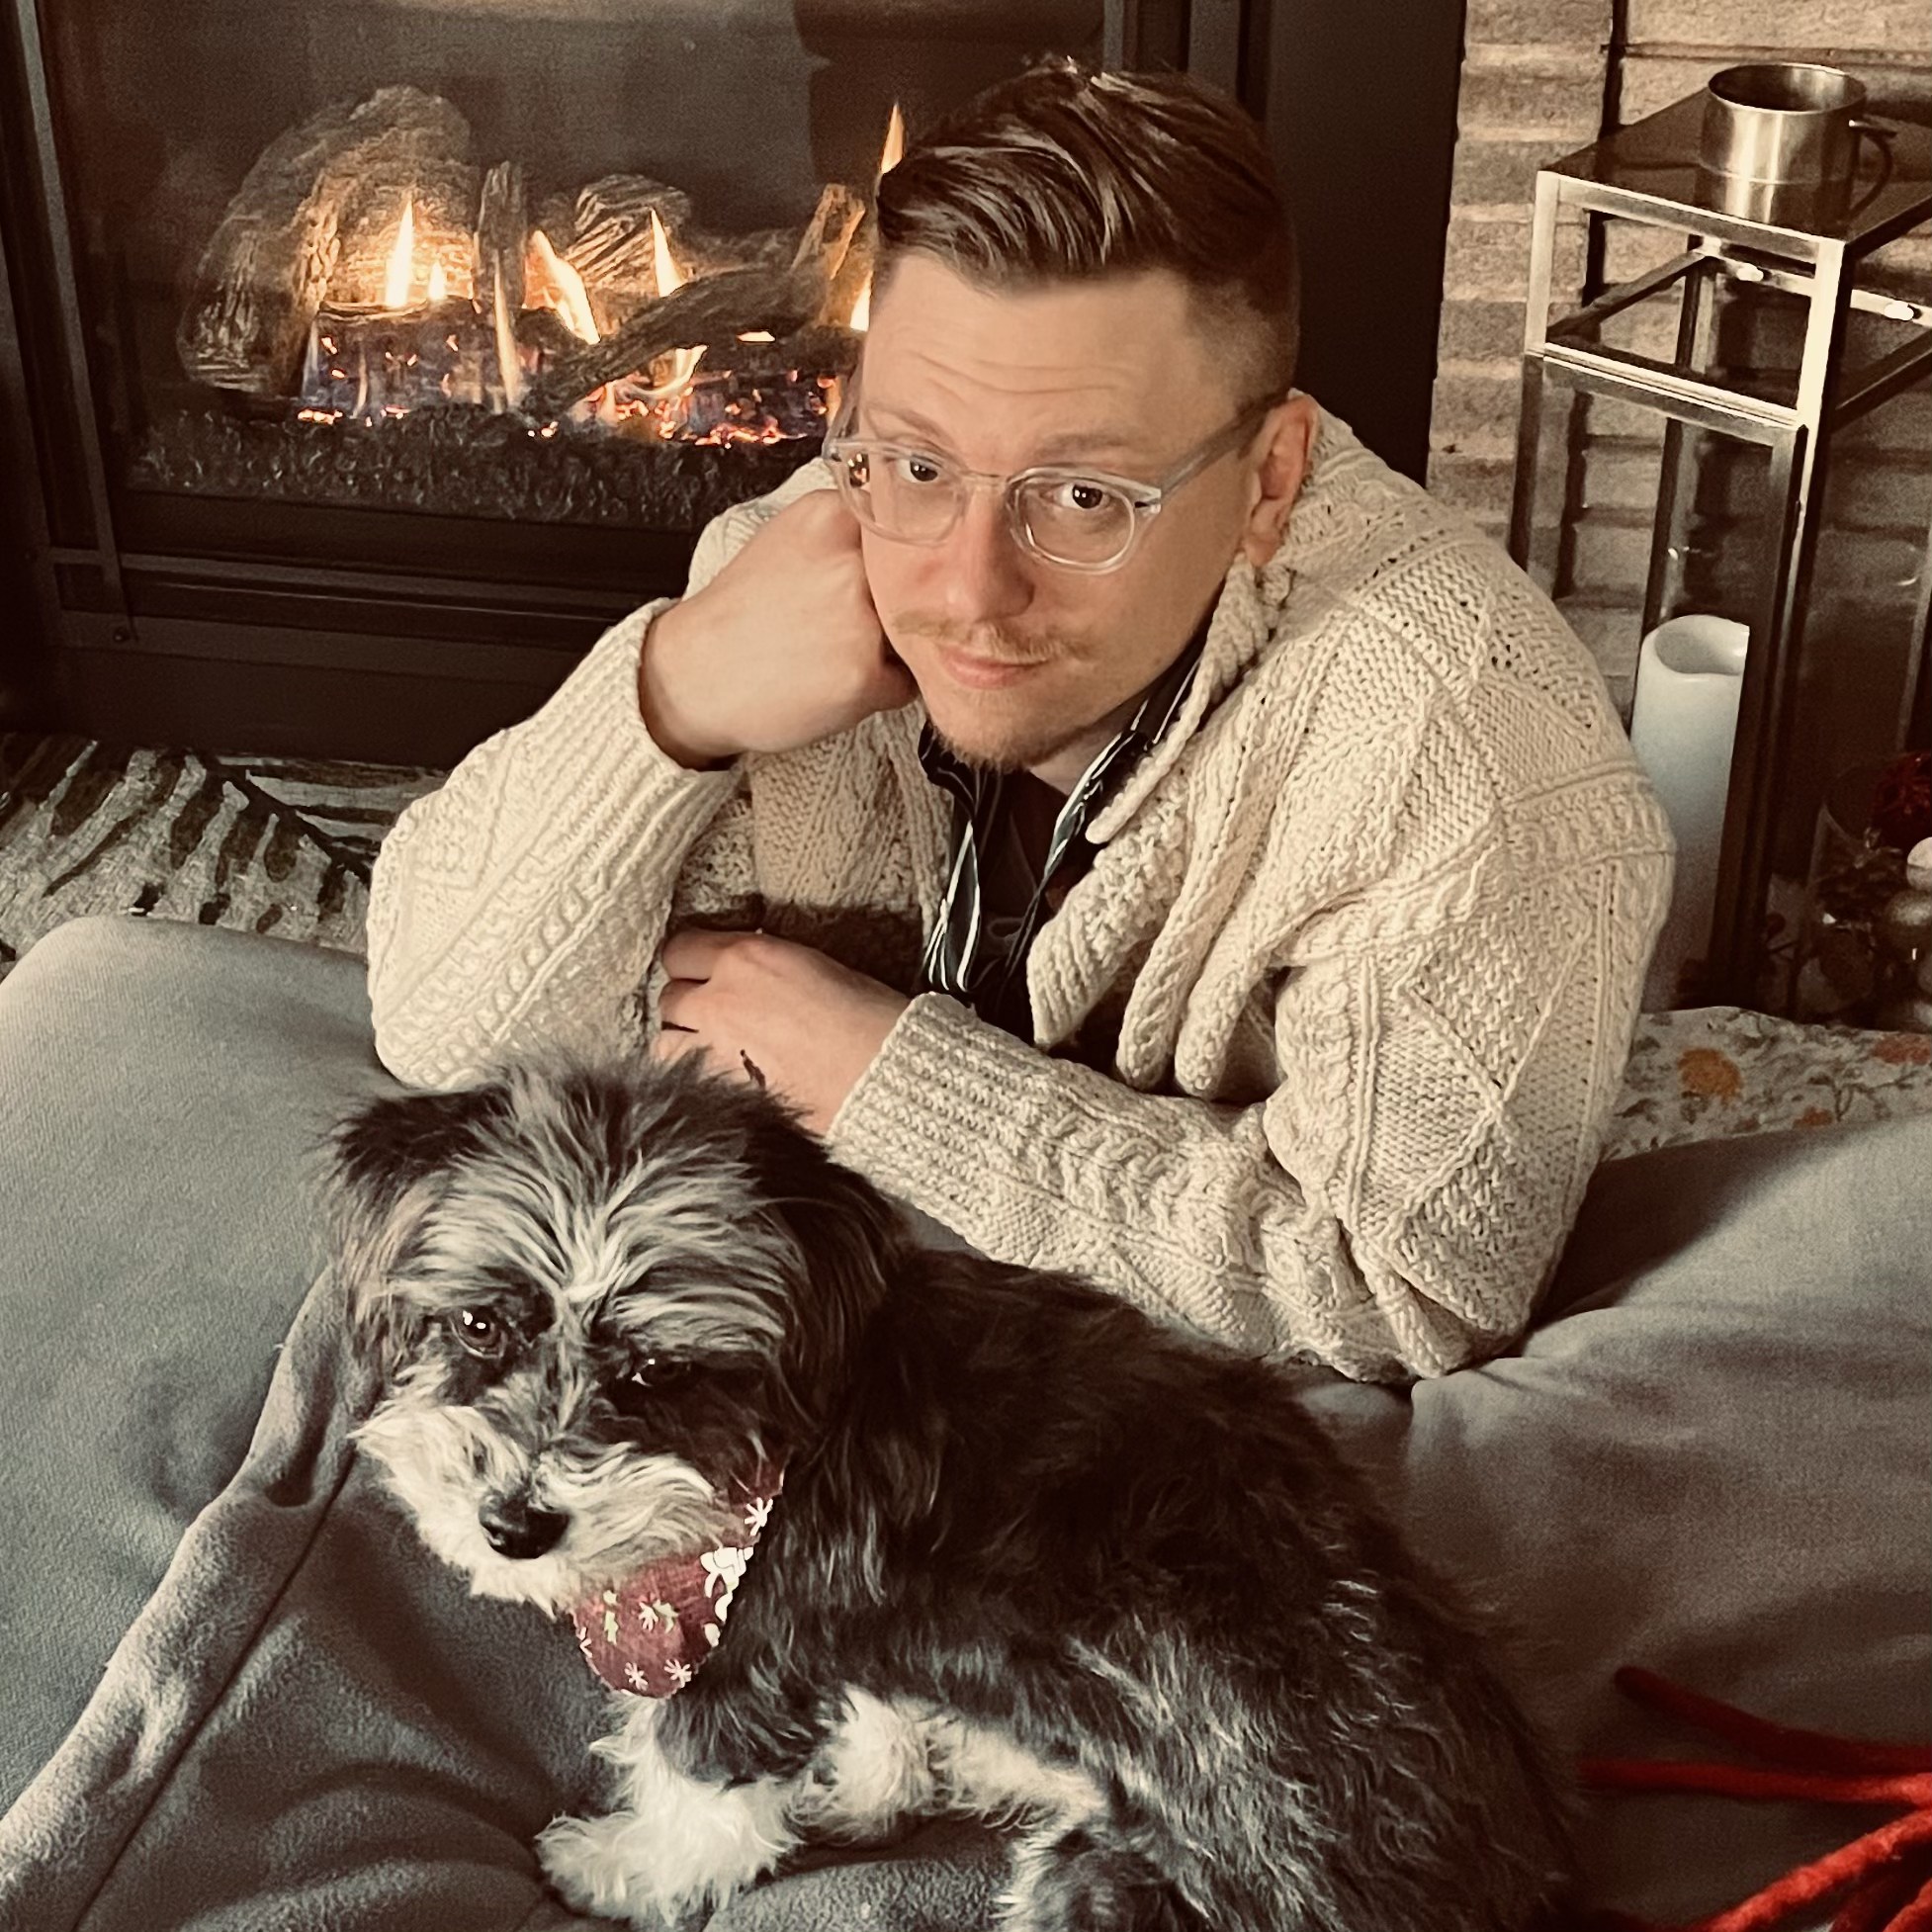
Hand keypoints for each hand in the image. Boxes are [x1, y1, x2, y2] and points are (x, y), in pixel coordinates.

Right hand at [640, 491, 917, 767]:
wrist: (692, 677)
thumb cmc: (740, 616)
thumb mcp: (789, 543)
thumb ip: (848, 536)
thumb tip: (915, 541)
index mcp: (830, 517)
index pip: (909, 532)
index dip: (900, 564)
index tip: (882, 580)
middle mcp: (848, 560)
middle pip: (919, 585)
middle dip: (897, 608)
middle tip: (846, 626)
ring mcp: (859, 617)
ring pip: (915, 635)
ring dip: (892, 651)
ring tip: (835, 656)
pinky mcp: (863, 673)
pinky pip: (905, 684)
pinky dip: (881, 692)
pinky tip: (834, 683)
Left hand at [653, 930, 908, 1135]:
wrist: (888, 1075)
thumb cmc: (870, 1018)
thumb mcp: (815, 965)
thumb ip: (763, 965)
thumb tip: (745, 972)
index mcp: (745, 958)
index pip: (679, 949)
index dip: (691, 961)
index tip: (703, 970)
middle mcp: (720, 1001)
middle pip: (669, 997)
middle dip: (689, 1005)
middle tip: (715, 1013)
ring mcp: (715, 1052)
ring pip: (664, 1043)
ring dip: (682, 1043)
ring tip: (710, 1049)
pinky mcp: (723, 1094)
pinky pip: (686, 1082)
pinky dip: (695, 1079)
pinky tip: (721, 1079)